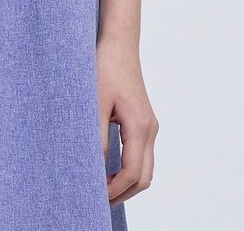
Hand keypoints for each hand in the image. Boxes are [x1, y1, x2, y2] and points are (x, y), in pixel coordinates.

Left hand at [96, 37, 158, 205]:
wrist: (119, 43)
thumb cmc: (106, 67)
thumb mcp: (95, 102)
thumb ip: (95, 138)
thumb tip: (93, 169)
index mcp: (140, 127)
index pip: (132, 174)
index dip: (113, 190)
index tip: (93, 197)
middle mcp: (150, 129)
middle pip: (144, 178)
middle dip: (122, 193)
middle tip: (97, 200)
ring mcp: (149, 125)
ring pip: (145, 168)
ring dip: (127, 183)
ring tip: (101, 188)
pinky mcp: (144, 120)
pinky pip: (142, 155)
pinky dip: (129, 169)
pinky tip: (108, 168)